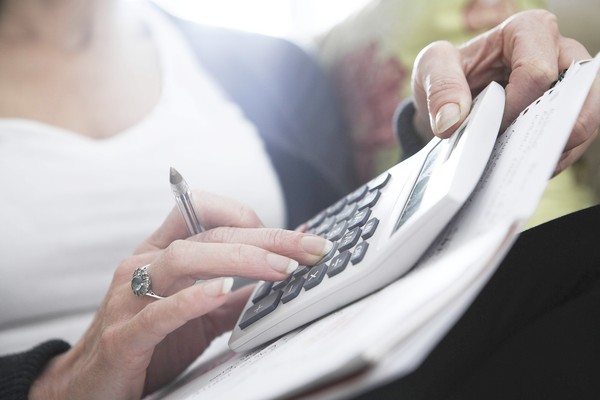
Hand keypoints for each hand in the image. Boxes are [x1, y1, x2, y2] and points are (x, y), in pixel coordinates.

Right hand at [30, 192, 331, 399]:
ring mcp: (129, 298)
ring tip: (280, 269)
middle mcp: (144, 265)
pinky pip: (158, 312)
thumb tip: (284, 267)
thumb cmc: (150, 342)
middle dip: (267, 238)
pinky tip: (220, 292)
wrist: (90, 386)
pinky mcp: (124, 337)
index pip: (206, 212)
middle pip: (208, 235)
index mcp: (162, 253)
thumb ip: (237, 292)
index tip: (296, 239)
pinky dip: (191, 300)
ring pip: (183, 259)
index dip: (253, 218)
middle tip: (309, 249)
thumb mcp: (200, 313)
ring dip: (238, 260)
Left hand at [411, 9, 599, 174]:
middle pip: (575, 94)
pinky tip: (524, 170)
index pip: (536, 71)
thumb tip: (452, 122)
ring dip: (553, 148)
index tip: (490, 127)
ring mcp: (569, 85)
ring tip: (520, 166)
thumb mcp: (431, 68)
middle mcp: (559, 52)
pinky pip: (576, 141)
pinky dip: (552, 159)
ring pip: (584, 119)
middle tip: (512, 152)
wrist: (451, 98)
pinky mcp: (567, 114)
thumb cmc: (448, 73)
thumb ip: (440, 86)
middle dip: (545, 129)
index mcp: (527, 31)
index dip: (515, 106)